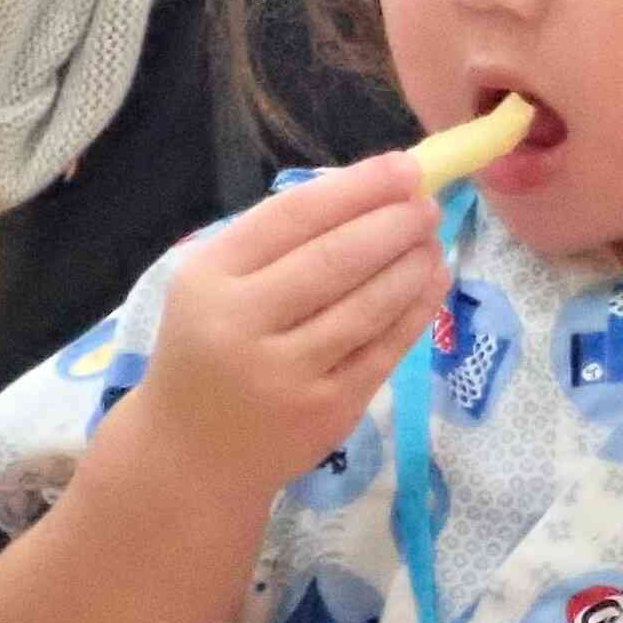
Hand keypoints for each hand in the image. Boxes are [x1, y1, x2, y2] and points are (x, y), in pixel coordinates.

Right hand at [134, 154, 447, 498]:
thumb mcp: (213, 286)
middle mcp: (243, 324)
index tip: (405, 167)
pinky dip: (415, 310)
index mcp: (209, 277)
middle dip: (393, 223)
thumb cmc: (207, 351)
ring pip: (367, 305)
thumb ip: (277, 242)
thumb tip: (372, 190)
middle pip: (336, 259)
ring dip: (411, 264)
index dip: (358, 187)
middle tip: (428, 202)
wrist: (189, 455)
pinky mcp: (326, 411)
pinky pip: (384, 350)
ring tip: (433, 237)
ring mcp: (288, 373)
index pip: (294, 216)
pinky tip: (432, 281)